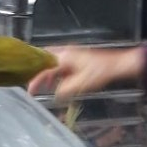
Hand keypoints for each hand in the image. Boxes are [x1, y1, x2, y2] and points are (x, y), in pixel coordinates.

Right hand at [29, 44, 145, 101]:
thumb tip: (55, 95)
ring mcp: (70, 54)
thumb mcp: (81, 84)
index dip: (35, 80)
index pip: (44, 68)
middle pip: (44, 61)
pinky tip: (56, 83)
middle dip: (37, 73)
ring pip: (52, 63)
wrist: (116, 65)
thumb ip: (65, 90)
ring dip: (46, 74)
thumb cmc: (99, 73)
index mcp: (63, 57)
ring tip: (42, 86)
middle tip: (32, 86)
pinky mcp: (75, 58)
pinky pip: (59, 65)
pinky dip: (55, 73)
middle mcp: (64, 52)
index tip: (30, 91)